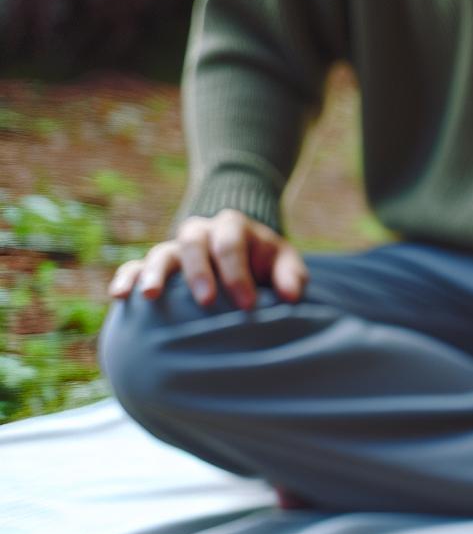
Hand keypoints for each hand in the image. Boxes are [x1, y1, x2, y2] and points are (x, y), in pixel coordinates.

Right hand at [109, 210, 307, 309]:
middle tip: (205, 302)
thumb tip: (292, 297)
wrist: (243, 254)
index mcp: (232, 227)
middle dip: (199, 272)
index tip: (248, 305)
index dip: (238, 273)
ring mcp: (176, 248)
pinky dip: (126, 278)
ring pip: (160, 253)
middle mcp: (200, 233)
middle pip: (193, 243)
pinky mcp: (157, 265)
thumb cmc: (267, 263)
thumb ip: (291, 275)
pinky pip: (134, 266)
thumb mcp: (285, 263)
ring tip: (149, 296)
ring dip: (153, 273)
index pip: (231, 244)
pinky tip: (119, 296)